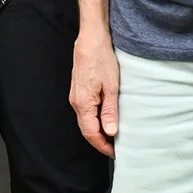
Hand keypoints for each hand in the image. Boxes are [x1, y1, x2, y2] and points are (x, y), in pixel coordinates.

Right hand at [70, 34, 120, 156]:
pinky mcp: (79, 90)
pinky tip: (106, 119)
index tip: (115, 153)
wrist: (91, 39)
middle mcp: (76, 102)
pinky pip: (86, 111)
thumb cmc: (101, 58)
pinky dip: (95, 120)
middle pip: (86, 129)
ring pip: (86, 121)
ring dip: (98, 131)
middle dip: (100, 141)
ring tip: (114, 136)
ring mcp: (76, 96)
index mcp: (83, 103)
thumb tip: (111, 132)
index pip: (92, 133)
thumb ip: (110, 111)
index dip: (103, 146)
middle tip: (116, 148)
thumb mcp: (112, 86)